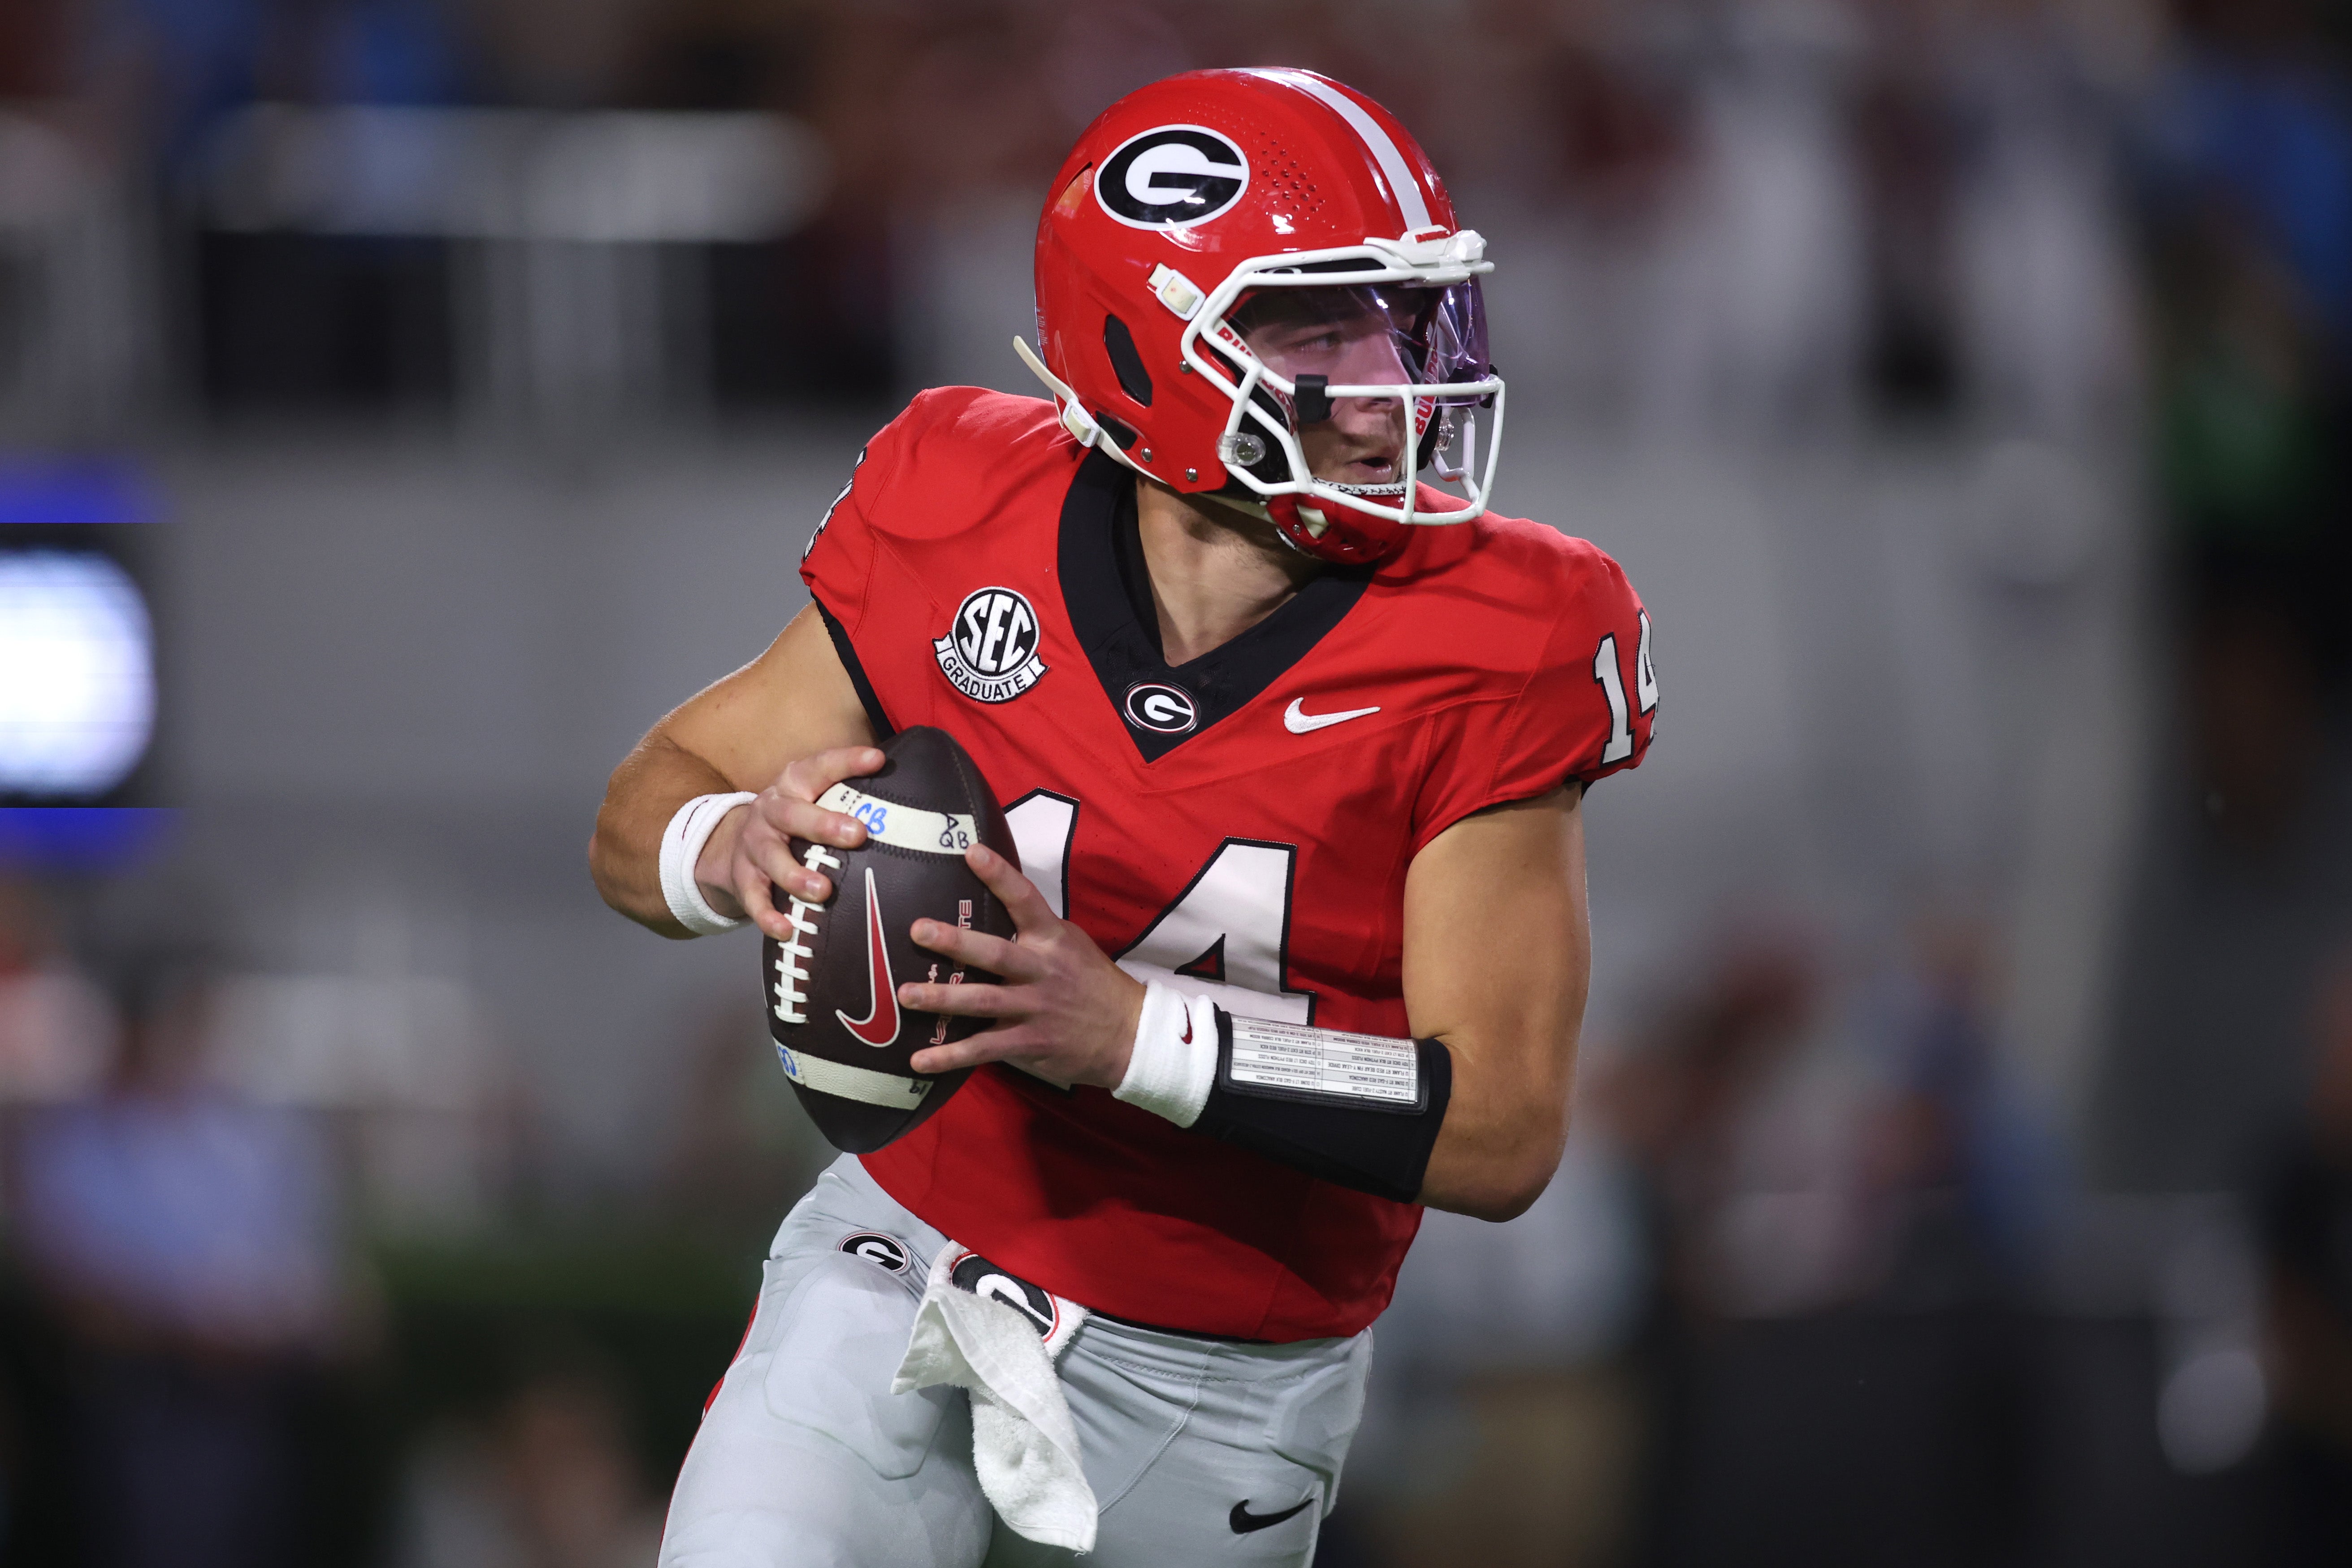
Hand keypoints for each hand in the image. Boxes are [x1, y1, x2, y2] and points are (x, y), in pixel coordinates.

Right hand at [696, 746, 884, 939]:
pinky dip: (768, 916)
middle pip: (792, 814)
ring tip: (822, 891)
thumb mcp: (813, 796)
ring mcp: (754, 845)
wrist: (731, 843)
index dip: (847, 762)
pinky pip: (753, 899)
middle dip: (823, 824)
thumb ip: (850, 793)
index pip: (820, 767)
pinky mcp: (743, 879)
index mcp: (794, 784)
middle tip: (857, 834)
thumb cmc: (794, 819)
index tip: (877, 760)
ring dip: (795, 875)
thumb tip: (913, 792)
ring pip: (772, 858)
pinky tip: (786, 928)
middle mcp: (771, 811)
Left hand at [900, 844, 1145, 1089]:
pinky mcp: (1029, 1042)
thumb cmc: (1092, 982)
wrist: (1129, 1033)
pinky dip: (950, 1056)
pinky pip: (984, 1049)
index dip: (999, 875)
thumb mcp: (1070, 944)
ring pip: (983, 1001)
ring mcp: (1035, 1008)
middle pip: (995, 953)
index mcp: (1052, 939)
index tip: (971, 852)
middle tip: (917, 930)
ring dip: (942, 998)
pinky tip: (918, 1059)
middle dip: (955, 943)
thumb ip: (1034, 929)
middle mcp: (1042, 970)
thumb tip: (991, 901)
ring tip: (905, 994)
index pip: (1025, 899)